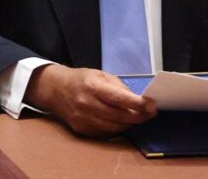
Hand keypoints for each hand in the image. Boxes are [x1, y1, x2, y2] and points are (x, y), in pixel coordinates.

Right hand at [24, 64, 156, 136]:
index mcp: (92, 86)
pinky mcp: (82, 129)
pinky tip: (122, 122)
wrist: (57, 90)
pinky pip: (105, 133)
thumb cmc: (82, 80)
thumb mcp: (101, 75)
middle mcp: (86, 104)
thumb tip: (138, 100)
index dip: (137, 103)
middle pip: (118, 116)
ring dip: (129, 124)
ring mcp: (83, 119)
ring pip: (114, 128)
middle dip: (138, 116)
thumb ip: (119, 87)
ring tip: (138, 117)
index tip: (151, 105)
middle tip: (150, 112)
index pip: (119, 98)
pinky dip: (116, 128)